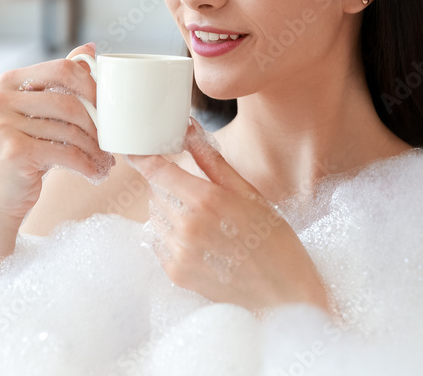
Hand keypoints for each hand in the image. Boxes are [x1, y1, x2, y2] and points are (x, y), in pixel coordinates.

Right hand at [0, 42, 113, 221]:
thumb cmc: (24, 152)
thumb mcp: (40, 113)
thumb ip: (60, 82)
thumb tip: (89, 49)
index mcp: (8, 82)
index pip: (62, 69)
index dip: (92, 87)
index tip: (108, 108)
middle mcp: (0, 99)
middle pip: (69, 102)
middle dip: (97, 124)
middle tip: (111, 141)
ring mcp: (3, 124)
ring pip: (70, 130)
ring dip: (95, 149)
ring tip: (105, 162)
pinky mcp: (14, 150)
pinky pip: (66, 152)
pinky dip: (87, 165)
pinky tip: (95, 173)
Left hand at [126, 117, 332, 317]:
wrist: (285, 293)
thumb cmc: (273, 238)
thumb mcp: (248, 192)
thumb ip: (213, 161)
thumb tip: (190, 130)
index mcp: (206, 200)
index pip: (157, 171)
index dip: (143, 158)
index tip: (137, 151)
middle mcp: (187, 226)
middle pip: (155, 192)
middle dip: (169, 185)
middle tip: (195, 192)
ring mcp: (179, 253)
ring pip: (155, 217)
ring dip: (168, 211)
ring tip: (200, 219)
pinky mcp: (176, 274)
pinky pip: (158, 243)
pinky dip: (170, 236)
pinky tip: (197, 240)